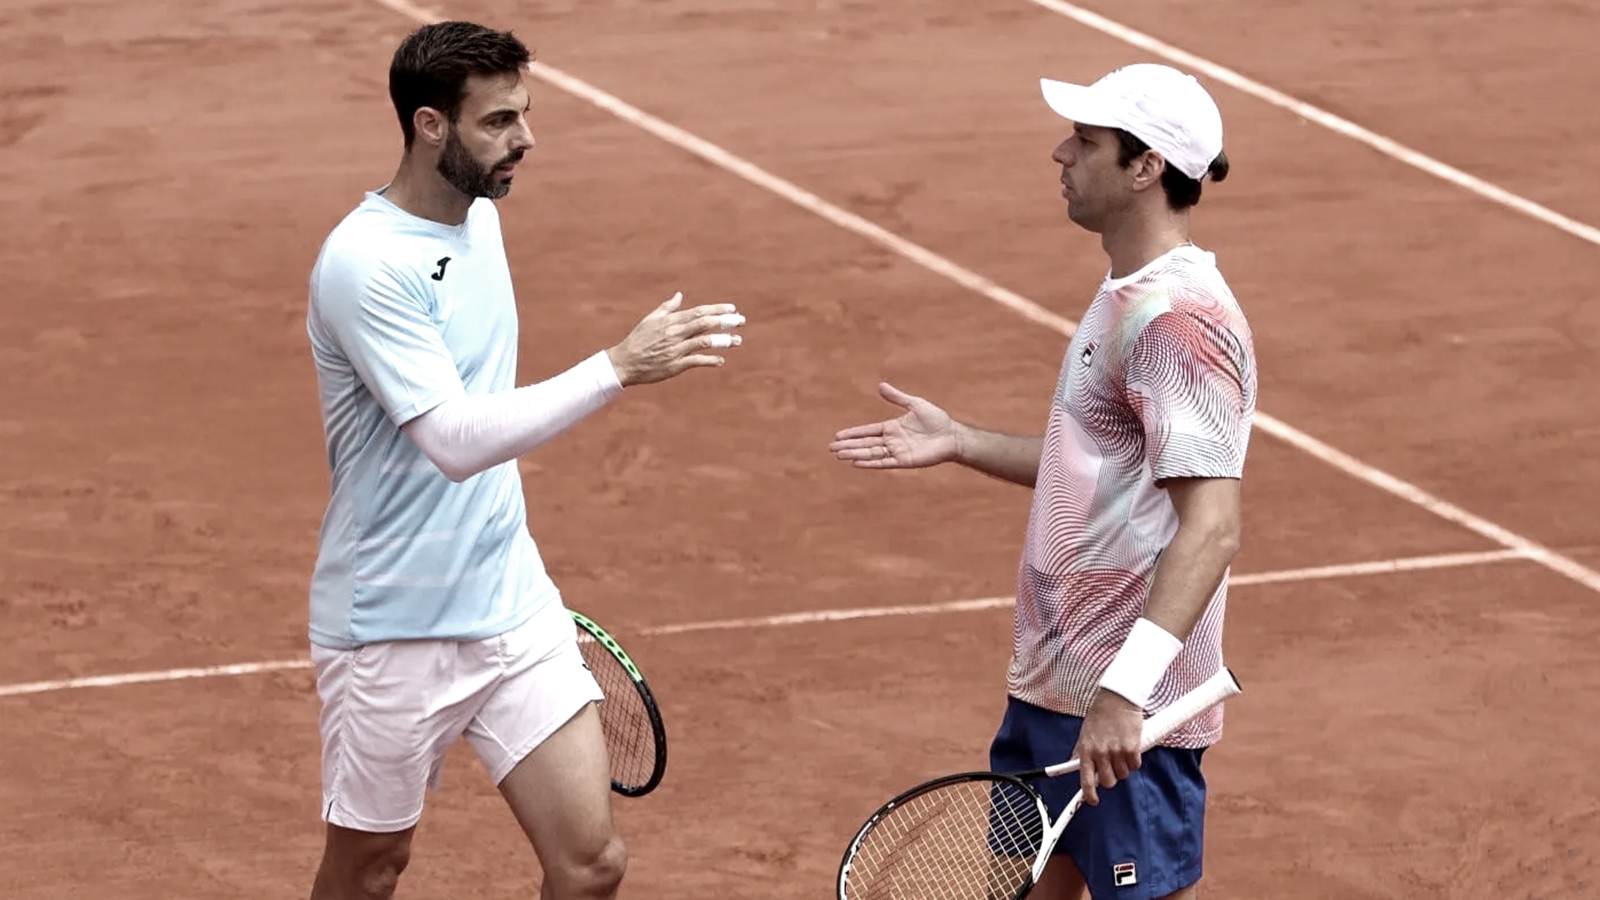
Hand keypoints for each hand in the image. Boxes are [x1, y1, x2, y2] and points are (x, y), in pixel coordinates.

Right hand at [606, 292, 744, 386]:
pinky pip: (696, 361)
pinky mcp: (674, 365)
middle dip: (725, 321)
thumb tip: (680, 295)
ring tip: (737, 341)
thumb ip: (668, 308)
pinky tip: (721, 360)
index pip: (699, 312)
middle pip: (704, 324)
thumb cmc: (637, 340)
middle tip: (741, 321)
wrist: (624, 362)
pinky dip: (710, 360)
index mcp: (670, 321)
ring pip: (703, 342)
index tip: (732, 309)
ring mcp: (675, 349)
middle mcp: (675, 333)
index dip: (717, 309)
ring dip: (722, 341)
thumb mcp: (650, 320)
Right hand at [828, 382, 959, 468]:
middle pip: (865, 443)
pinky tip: (856, 463)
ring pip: (871, 453)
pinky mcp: (904, 461)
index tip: (838, 435)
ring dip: (855, 454)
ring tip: (839, 455)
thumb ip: (897, 397)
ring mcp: (897, 451)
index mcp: (892, 427)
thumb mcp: (915, 404)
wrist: (952, 435)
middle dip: (849, 445)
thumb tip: (880, 385)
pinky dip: (870, 462)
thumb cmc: (937, 419)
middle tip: (832, 448)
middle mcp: (892, 440)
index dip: (853, 433)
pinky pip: (883, 462)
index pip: (867, 431)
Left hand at [1072, 690, 1144, 805]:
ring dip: (1123, 767)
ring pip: (1123, 774)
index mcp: (1086, 750)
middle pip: (1109, 781)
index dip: (1089, 794)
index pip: (1086, 779)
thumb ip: (1081, 751)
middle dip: (1112, 777)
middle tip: (1113, 765)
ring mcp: (1117, 752)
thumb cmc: (1100, 715)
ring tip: (1121, 751)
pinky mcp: (1132, 748)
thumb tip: (1071, 764)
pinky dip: (1134, 760)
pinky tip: (1131, 747)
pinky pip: (1135, 765)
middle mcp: (1101, 753)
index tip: (1093, 800)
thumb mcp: (1085, 733)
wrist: (1117, 699)